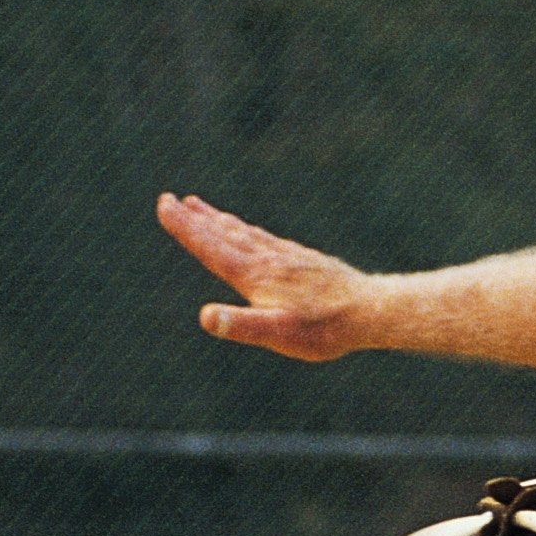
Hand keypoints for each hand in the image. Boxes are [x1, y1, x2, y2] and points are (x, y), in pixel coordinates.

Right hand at [160, 191, 372, 360]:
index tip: (164, 205)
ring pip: (244, 233)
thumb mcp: (279, 335)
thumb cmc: (325, 329)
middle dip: (194, 219)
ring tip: (200, 206)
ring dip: (218, 220)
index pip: (210, 247)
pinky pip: (266, 239)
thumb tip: (205, 317)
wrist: (371, 311)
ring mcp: (286, 257)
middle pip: (223, 234)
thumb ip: (242, 325)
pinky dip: (247, 230)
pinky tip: (249, 231)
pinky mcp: (302, 260)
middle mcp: (267, 260)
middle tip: (170, 200)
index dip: (185, 228)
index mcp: (254, 276)